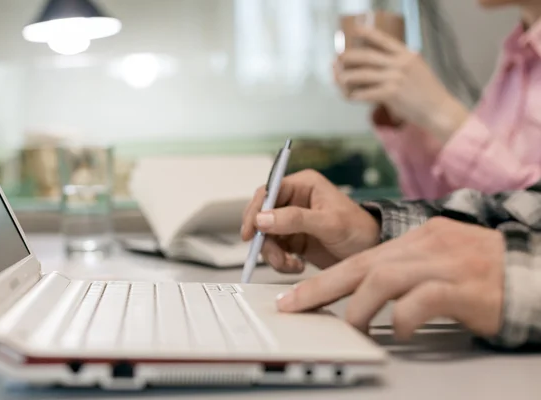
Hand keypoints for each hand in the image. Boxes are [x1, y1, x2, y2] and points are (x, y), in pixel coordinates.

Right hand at [240, 170, 380, 272]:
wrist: (373, 254)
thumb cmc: (360, 230)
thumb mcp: (329, 223)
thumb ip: (295, 219)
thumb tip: (263, 218)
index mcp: (303, 185)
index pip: (268, 192)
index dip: (255, 210)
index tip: (251, 231)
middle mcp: (294, 200)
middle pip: (262, 216)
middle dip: (264, 238)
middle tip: (269, 253)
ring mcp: (292, 222)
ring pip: (266, 236)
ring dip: (273, 254)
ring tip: (289, 264)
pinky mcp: (293, 240)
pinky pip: (275, 250)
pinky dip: (280, 262)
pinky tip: (296, 266)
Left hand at [276, 218, 503, 340]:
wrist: (532, 274)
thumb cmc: (482, 273)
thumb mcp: (437, 260)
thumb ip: (403, 268)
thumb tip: (363, 289)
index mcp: (416, 239)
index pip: (360, 257)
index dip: (325, 278)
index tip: (297, 296)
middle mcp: (425, 245)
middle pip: (362, 264)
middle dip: (321, 287)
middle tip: (294, 306)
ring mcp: (444, 263)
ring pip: (385, 278)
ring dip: (359, 306)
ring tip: (350, 327)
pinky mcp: (463, 286)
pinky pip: (422, 300)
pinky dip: (403, 318)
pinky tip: (399, 332)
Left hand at [335, 28, 468, 142]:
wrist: (439, 110)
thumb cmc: (427, 93)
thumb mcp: (417, 70)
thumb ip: (400, 64)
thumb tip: (378, 65)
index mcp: (407, 55)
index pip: (384, 40)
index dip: (367, 34)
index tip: (354, 30)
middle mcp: (400, 63)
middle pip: (367, 56)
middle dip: (348, 57)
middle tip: (337, 60)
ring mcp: (395, 78)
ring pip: (362, 75)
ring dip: (346, 78)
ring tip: (339, 80)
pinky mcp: (391, 94)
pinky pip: (365, 93)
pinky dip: (355, 96)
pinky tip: (350, 97)